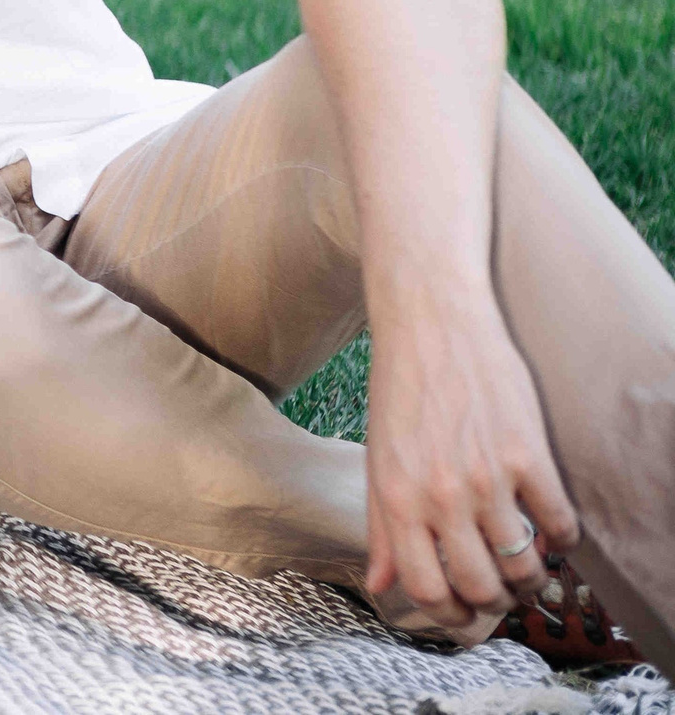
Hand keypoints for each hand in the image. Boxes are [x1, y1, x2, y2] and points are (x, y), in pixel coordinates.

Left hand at [364, 293, 577, 629]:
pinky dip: (561, 541)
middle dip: (494, 602)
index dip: (447, 614)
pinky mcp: (528, 456)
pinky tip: (549, 529)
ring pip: (523, 565)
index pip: (424, 587)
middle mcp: (439, 495)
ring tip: (526, 561)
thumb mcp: (377, 459)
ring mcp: (486, 477)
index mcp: (396, 498)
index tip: (461, 613)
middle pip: (480, 587)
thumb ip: (380, 527)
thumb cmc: (400, 391)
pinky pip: (559, 526)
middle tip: (499, 589)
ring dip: (530, 576)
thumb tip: (378, 584)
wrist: (432, 323)